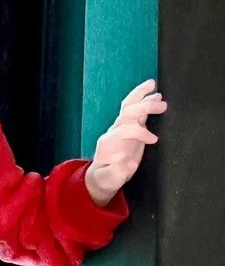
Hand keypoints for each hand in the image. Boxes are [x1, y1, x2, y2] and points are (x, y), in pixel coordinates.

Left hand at [85, 79, 166, 205]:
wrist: (102, 176)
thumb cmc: (106, 178)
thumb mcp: (109, 180)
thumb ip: (115, 174)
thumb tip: (125, 165)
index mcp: (110, 142)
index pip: (125, 130)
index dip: (140, 132)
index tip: (154, 140)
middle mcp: (115, 131)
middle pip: (127, 112)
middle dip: (143, 106)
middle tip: (161, 103)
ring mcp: (123, 128)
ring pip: (130, 106)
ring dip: (142, 95)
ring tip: (154, 85)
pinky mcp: (132, 129)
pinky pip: (137, 111)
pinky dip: (145, 100)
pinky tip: (156, 93)